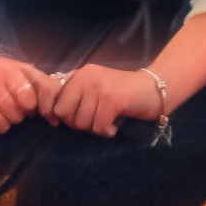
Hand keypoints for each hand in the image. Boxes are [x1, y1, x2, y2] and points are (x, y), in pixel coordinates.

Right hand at [0, 53, 50, 141]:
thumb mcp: (14, 67)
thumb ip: (37, 81)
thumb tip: (56, 107)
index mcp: (6, 71)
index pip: (28, 99)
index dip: (30, 107)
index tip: (26, 105)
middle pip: (15, 116)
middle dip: (16, 116)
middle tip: (9, 109)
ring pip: (0, 127)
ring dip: (2, 125)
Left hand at [36, 64, 158, 137]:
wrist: (154, 89)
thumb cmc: (124, 92)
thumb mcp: (96, 85)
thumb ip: (75, 93)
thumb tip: (50, 113)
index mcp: (80, 73)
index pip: (52, 97)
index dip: (53, 114)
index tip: (58, 122)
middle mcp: (87, 77)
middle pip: (64, 113)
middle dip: (76, 124)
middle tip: (93, 122)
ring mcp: (100, 88)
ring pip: (81, 122)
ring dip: (94, 129)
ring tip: (106, 123)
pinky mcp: (113, 100)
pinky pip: (98, 127)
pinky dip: (106, 131)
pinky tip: (113, 126)